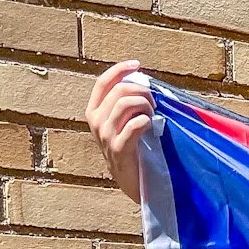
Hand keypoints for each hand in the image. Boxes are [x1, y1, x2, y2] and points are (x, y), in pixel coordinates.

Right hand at [85, 61, 153, 202]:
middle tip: (154, 103)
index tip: (136, 65)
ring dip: (145, 104)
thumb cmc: (134, 149)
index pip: (102, 83)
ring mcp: (106, 137)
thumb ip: (127, 104)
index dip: (119, 70)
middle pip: (118, 91)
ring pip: (125, 103)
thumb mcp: (123, 123)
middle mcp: (96, 122)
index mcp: (94, 112)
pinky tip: (151, 126)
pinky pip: (133, 125)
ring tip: (153, 114)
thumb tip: (142, 81)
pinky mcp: (119, 149)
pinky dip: (146, 121)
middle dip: (141, 91)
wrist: (134, 183)